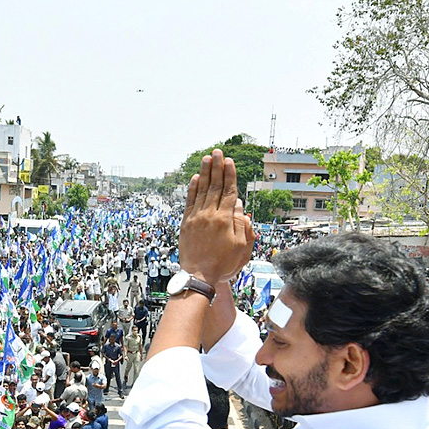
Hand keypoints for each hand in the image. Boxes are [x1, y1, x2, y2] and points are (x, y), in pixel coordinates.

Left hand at [178, 149, 253, 285]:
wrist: (198, 276)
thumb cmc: (223, 265)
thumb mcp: (241, 248)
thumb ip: (242, 225)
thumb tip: (239, 206)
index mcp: (225, 220)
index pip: (229, 191)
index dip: (229, 175)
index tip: (229, 162)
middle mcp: (209, 215)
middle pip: (215, 186)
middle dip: (217, 168)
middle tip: (217, 152)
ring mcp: (196, 219)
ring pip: (202, 191)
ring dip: (205, 173)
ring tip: (206, 158)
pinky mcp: (186, 224)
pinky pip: (190, 202)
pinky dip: (193, 189)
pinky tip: (196, 178)